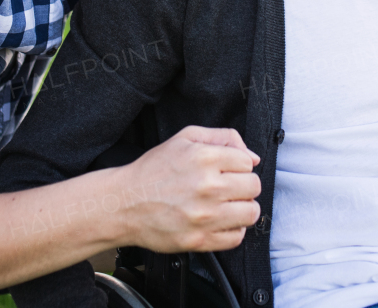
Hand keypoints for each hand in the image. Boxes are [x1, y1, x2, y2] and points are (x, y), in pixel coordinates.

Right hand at [116, 126, 261, 253]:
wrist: (124, 203)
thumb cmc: (153, 171)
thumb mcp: (185, 138)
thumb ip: (222, 137)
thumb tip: (252, 156)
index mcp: (204, 158)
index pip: (247, 162)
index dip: (239, 165)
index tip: (228, 170)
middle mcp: (207, 187)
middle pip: (253, 186)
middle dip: (243, 185)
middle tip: (228, 187)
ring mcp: (205, 216)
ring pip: (251, 212)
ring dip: (242, 208)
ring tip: (226, 205)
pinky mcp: (200, 240)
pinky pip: (236, 237)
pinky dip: (232, 230)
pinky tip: (219, 221)